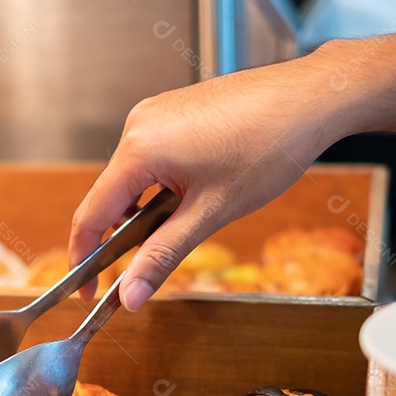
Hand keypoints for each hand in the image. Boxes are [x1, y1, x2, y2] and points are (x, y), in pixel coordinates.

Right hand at [69, 12, 395, 310]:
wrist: (310, 98)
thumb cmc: (269, 147)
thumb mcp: (212, 213)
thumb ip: (164, 256)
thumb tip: (130, 296)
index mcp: (139, 149)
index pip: (91, 215)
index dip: (84, 260)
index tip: (88, 292)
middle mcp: (138, 124)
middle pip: (110, 196)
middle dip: (123, 236)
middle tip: (149, 266)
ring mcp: (155, 112)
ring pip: (132, 178)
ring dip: (147, 210)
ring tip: (191, 220)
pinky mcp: (172, 109)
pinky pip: (150, 156)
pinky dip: (161, 185)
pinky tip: (197, 193)